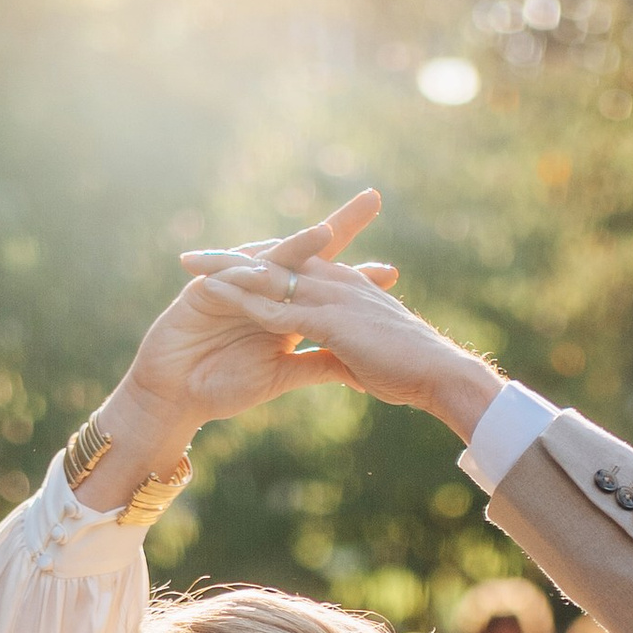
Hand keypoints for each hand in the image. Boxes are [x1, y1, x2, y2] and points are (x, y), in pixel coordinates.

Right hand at [90, 193, 402, 506]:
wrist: (176, 396)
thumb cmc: (222, 386)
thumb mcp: (280, 376)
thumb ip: (315, 365)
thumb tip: (356, 366)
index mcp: (285, 311)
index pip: (326, 286)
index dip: (357, 277)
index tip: (393, 271)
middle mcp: (265, 291)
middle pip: (307, 254)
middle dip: (339, 227)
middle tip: (372, 199)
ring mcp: (237, 285)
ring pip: (272, 258)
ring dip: (297, 245)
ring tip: (326, 231)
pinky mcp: (207, 290)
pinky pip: (230, 277)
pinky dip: (248, 270)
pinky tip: (269, 262)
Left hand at [182, 205, 500, 437]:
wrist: (441, 376)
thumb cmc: (413, 371)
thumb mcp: (371, 357)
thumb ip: (348, 350)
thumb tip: (339, 360)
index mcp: (347, 289)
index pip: (294, 269)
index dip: (259, 266)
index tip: (225, 266)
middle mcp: (337, 284)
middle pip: (275, 263)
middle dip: (233, 260)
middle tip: (195, 256)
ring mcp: (333, 298)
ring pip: (270, 278)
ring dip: (229, 272)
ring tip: (191, 268)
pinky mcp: (330, 320)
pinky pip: (279, 307)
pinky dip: (247, 301)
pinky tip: (217, 298)